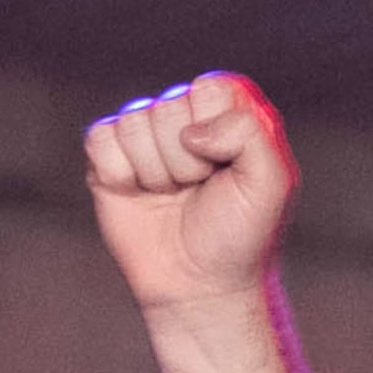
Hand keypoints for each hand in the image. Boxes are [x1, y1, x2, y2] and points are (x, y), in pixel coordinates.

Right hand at [85, 73, 296, 313]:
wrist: (201, 285)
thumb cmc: (241, 234)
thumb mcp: (271, 184)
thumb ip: (250, 133)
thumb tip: (190, 132)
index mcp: (227, 115)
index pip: (210, 87)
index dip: (217, 130)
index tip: (228, 168)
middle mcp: (185, 119)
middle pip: (169, 106)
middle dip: (188, 160)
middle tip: (200, 190)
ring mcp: (145, 137)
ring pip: (134, 123)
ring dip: (157, 172)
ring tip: (174, 196)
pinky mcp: (108, 158)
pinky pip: (101, 139)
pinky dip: (121, 175)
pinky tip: (140, 196)